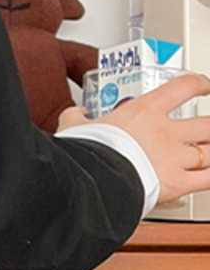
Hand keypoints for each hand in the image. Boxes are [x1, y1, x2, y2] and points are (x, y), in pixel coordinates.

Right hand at [59, 72, 209, 203]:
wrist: (90, 180)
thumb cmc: (85, 152)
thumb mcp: (75, 127)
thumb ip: (77, 118)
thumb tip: (73, 115)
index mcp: (145, 112)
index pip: (184, 87)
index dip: (200, 84)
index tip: (206, 86)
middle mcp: (166, 132)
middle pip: (208, 124)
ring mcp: (175, 158)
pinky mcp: (177, 184)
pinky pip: (209, 180)